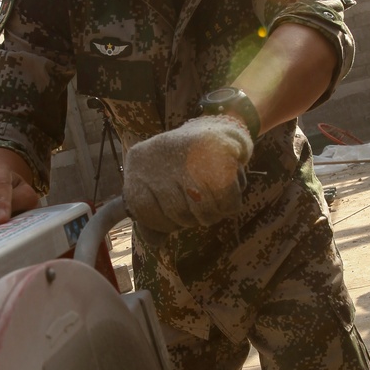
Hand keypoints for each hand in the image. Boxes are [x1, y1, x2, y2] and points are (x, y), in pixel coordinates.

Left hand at [123, 116, 252, 236]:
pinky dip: (229, 205)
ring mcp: (190, 150)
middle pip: (176, 212)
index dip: (160, 222)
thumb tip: (155, 242)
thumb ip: (154, 214)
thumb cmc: (185, 164)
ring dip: (212, 213)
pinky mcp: (221, 153)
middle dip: (191, 217)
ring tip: (212, 200)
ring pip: (203, 209)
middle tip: (197, 206)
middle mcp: (160, 152)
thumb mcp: (161, 185)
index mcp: (139, 160)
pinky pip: (227, 201)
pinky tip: (226, 192)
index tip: (172, 218)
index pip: (141, 208)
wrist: (219, 126)